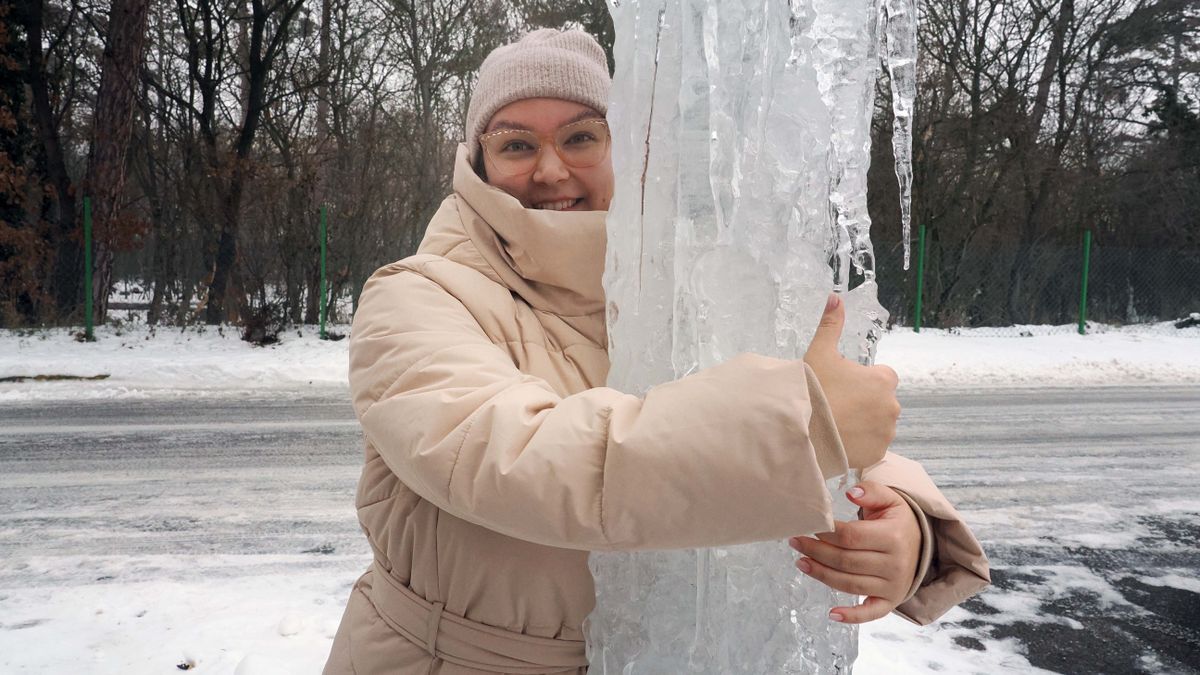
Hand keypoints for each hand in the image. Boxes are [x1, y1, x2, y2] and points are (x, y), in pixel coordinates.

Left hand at [789, 480, 921, 623]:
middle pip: (845, 560)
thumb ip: (870, 492)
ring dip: (821, 575)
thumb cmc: (897, 521)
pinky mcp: (890, 601)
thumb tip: (851, 492)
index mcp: (893, 537)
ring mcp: (893, 586)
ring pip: (849, 584)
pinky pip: (870, 613)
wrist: (921, 545)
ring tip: (800, 563)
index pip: (850, 537)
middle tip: (794, 542)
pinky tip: (832, 614)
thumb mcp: (889, 499)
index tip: (808, 525)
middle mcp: (895, 564)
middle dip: (815, 551)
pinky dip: (852, 617)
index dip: (825, 532)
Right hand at [803, 293, 899, 468]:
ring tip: (837, 423)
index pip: (884, 377)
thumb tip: (835, 297)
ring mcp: (886, 432)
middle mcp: (892, 407)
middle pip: (882, 401)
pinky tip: (840, 439)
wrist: (803, 431)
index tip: (846, 385)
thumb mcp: (819, 353)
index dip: (865, 379)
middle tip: (838, 405)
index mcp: (883, 381)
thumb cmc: (813, 390)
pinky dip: (861, 443)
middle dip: (866, 402)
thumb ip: (831, 325)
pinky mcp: (877, 453)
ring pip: (878, 424)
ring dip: (865, 423)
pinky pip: (873, 446)